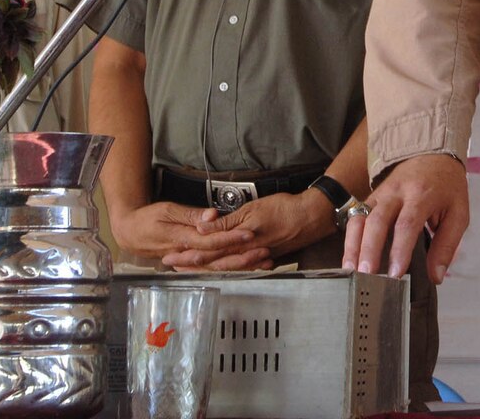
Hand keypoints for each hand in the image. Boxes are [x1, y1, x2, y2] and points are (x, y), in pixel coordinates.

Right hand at [109, 200, 267, 269]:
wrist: (129, 233)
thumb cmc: (147, 219)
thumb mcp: (167, 210)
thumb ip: (191, 215)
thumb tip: (212, 216)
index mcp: (182, 239)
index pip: (211, 241)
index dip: (231, 237)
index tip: (251, 233)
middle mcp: (187, 254)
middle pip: (219, 258)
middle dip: (243, 256)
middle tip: (265, 251)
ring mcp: (188, 261)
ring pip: (218, 266)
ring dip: (241, 265)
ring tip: (263, 261)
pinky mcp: (189, 262)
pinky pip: (212, 268)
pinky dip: (230, 268)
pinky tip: (247, 267)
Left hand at [175, 190, 331, 268]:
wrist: (311, 217)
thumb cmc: (284, 209)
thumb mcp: (252, 209)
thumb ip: (227, 220)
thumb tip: (202, 226)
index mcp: (238, 241)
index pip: (206, 250)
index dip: (186, 254)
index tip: (169, 258)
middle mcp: (244, 253)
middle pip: (212, 262)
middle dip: (190, 265)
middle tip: (171, 268)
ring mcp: (253, 257)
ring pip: (224, 266)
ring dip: (205, 268)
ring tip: (188, 269)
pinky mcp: (263, 256)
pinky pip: (239, 267)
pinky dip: (226, 269)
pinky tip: (219, 271)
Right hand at [344, 153, 468, 283]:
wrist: (432, 155)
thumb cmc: (447, 188)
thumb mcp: (458, 213)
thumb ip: (447, 245)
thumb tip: (435, 277)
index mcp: (422, 195)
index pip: (407, 223)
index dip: (400, 249)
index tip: (396, 274)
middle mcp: (396, 192)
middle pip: (378, 220)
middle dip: (370, 249)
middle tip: (367, 275)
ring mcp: (379, 194)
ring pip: (361, 218)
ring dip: (353, 246)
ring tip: (352, 271)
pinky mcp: (370, 198)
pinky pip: (355, 218)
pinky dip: (350, 239)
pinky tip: (349, 260)